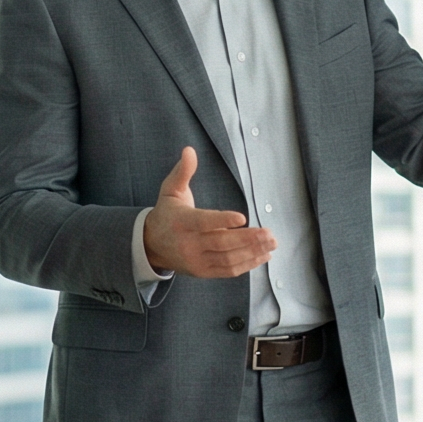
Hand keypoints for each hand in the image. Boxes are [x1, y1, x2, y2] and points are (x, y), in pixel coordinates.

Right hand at [141, 147, 275, 278]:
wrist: (151, 245)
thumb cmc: (167, 213)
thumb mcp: (170, 190)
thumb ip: (183, 171)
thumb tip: (189, 150)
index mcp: (181, 221)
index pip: (203, 221)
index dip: (223, 220)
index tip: (242, 217)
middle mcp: (188, 243)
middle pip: (221, 242)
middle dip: (248, 239)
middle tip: (269, 233)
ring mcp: (196, 260)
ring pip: (227, 259)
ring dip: (252, 252)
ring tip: (271, 244)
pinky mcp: (203, 271)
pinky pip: (227, 270)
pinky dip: (247, 265)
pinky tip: (263, 256)